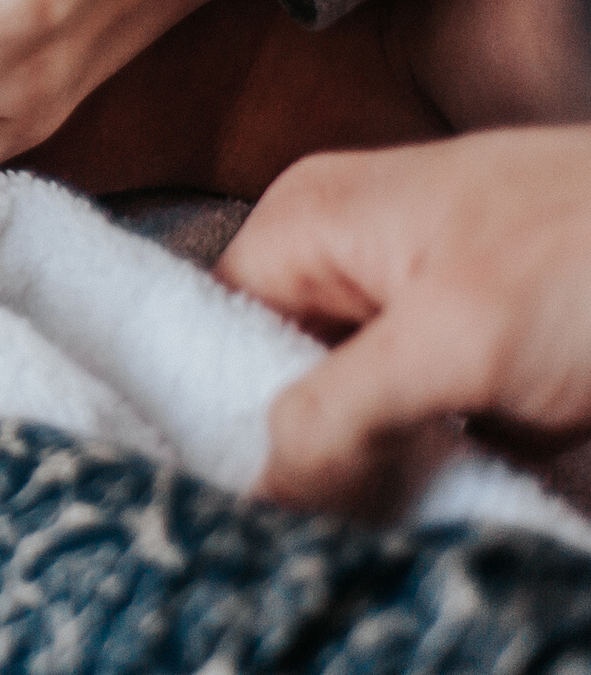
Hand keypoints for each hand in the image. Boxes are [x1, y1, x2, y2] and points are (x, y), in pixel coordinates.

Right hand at [218, 128, 590, 517]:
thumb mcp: (452, 341)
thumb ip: (335, 414)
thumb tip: (258, 487)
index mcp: (313, 215)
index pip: (218, 322)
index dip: (232, 406)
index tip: (263, 485)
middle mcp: (358, 251)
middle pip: (290, 373)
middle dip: (323, 445)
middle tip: (364, 496)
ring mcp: (430, 301)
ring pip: (366, 408)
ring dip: (396, 462)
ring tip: (440, 476)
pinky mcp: (493, 349)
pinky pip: (434, 420)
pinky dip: (452, 462)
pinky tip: (481, 475)